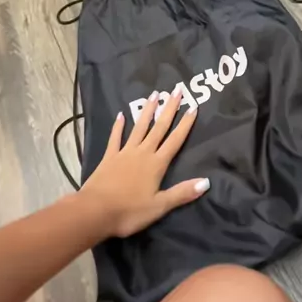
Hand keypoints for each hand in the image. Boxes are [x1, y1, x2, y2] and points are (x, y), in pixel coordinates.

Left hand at [80, 89, 208, 238]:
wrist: (95, 211)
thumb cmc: (130, 211)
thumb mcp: (159, 206)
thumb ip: (182, 193)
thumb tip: (206, 182)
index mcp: (156, 164)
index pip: (175, 141)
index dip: (185, 124)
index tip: (193, 106)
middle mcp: (142, 153)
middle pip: (159, 128)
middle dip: (169, 109)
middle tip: (176, 90)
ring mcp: (124, 152)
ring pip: (139, 127)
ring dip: (147, 111)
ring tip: (154, 94)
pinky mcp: (109, 157)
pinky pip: (115, 138)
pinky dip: (118, 126)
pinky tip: (120, 115)